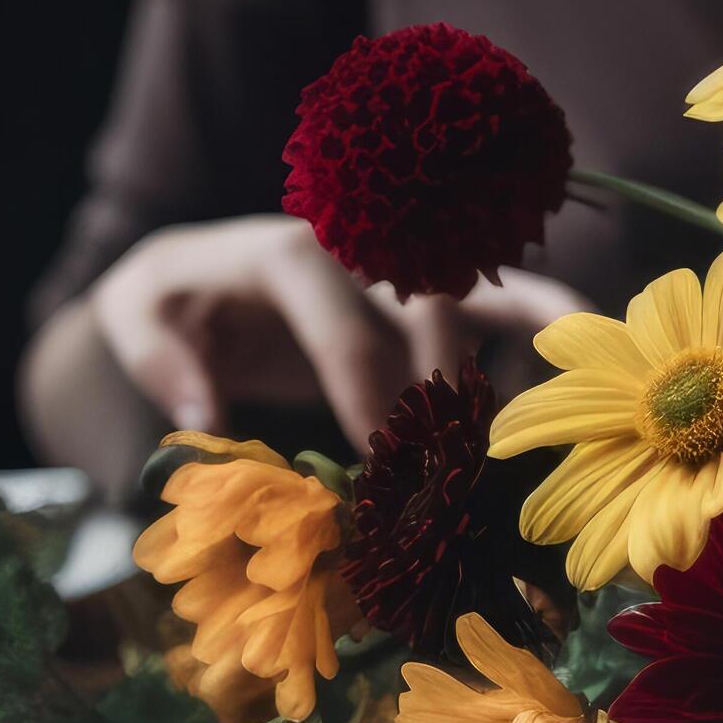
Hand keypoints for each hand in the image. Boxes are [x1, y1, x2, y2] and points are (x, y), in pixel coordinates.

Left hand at [86, 214, 584, 447]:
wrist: (195, 276)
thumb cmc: (168, 305)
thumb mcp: (134, 319)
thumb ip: (158, 358)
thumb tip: (205, 412)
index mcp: (286, 253)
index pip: (340, 321)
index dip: (363, 390)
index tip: (375, 463)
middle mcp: (356, 247)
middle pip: (419, 313)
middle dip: (434, 395)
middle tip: (441, 476)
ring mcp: (397, 266)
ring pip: (466, 305)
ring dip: (492, 368)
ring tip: (518, 435)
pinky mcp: (424, 291)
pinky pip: (495, 294)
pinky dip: (542, 310)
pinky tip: (587, 335)